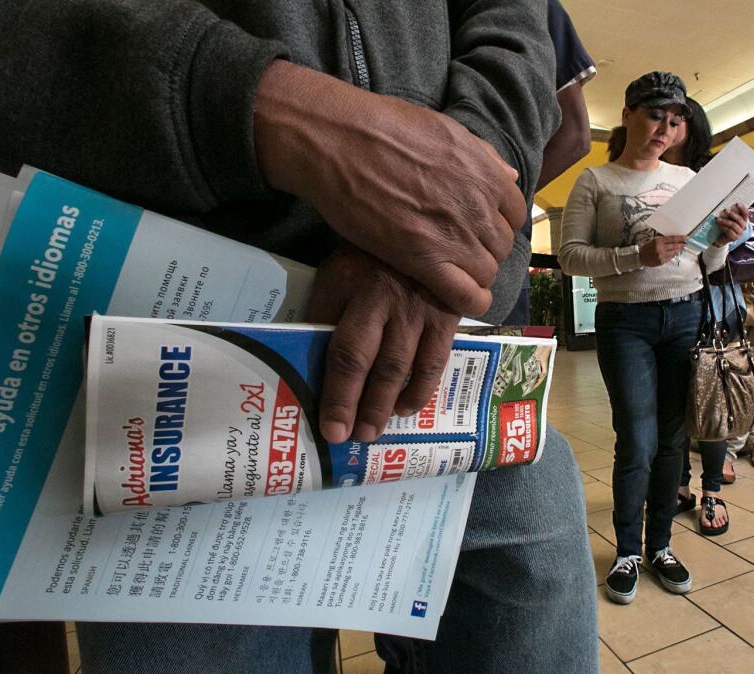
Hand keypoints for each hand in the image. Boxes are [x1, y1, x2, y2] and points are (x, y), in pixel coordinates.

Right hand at [254, 60, 524, 316]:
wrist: (340, 142)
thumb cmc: (385, 127)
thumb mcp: (445, 128)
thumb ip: (482, 156)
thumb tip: (509, 176)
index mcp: (486, 175)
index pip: (514, 215)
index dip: (496, 223)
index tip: (476, 226)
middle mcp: (478, 207)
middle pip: (501, 246)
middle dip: (484, 249)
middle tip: (456, 248)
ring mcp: (454, 236)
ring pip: (487, 273)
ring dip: (472, 275)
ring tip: (448, 269)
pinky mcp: (424, 260)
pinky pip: (466, 297)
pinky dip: (469, 303)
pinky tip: (457, 300)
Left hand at [306, 244, 459, 443]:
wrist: (420, 223)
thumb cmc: (366, 255)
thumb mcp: (336, 273)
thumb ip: (325, 311)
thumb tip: (306, 360)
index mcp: (352, 288)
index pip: (344, 350)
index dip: (338, 394)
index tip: (331, 427)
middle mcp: (388, 301)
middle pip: (375, 365)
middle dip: (363, 407)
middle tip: (354, 437)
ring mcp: (420, 309)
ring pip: (405, 367)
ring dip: (388, 404)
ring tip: (374, 429)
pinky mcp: (447, 314)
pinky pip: (436, 360)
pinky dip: (421, 388)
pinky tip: (407, 406)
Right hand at [639, 235, 687, 266]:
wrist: (640, 256)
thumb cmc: (647, 247)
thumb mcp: (654, 240)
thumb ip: (663, 239)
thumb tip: (674, 238)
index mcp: (658, 241)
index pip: (672, 238)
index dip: (680, 238)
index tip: (686, 238)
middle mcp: (660, 248)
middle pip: (674, 245)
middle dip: (681, 244)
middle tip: (685, 243)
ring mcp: (661, 255)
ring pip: (674, 252)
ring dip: (678, 250)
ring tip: (681, 248)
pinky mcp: (662, 261)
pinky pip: (670, 258)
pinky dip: (673, 255)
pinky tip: (675, 253)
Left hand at [712, 204, 747, 246]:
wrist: (722, 239)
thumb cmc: (726, 227)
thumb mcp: (728, 219)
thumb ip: (729, 214)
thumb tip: (726, 207)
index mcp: (743, 220)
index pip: (745, 213)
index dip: (742, 208)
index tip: (737, 204)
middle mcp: (743, 226)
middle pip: (739, 219)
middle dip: (732, 214)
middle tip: (725, 210)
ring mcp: (740, 233)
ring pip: (733, 225)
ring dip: (725, 221)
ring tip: (718, 219)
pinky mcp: (735, 238)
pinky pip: (729, 231)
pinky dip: (723, 227)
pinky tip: (719, 225)